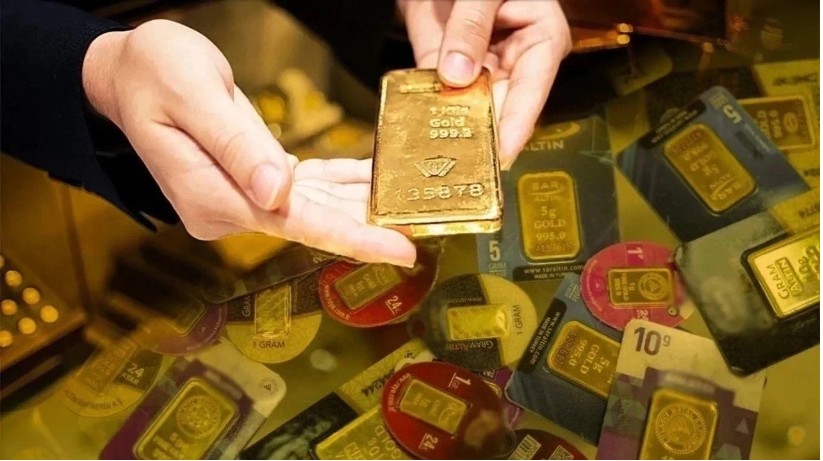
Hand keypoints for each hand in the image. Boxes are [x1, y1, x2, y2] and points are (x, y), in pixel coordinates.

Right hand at [82, 20, 415, 266]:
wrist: (125, 73)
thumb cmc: (152, 73)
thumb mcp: (192, 96)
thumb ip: (235, 144)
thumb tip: (276, 193)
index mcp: (212, 197)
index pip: (295, 224)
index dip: (352, 238)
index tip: (400, 252)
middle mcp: (227, 208)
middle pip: (310, 221)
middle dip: (367, 226)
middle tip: (423, 226)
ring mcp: (237, 199)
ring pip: (311, 206)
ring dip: (357, 204)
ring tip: (408, 203)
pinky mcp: (248, 183)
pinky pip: (302, 189)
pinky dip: (337, 183)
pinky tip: (369, 179)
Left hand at [399, 0, 571, 167]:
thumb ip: (470, 26)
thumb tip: (456, 75)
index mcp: (542, 38)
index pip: (532, 89)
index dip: (516, 124)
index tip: (500, 154)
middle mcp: (516, 61)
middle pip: (500, 107)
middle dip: (481, 133)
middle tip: (464, 163)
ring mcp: (481, 68)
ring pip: (469, 107)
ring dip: (452, 128)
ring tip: (439, 156)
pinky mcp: (450, 71)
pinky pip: (440, 95)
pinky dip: (427, 111)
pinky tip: (417, 132)